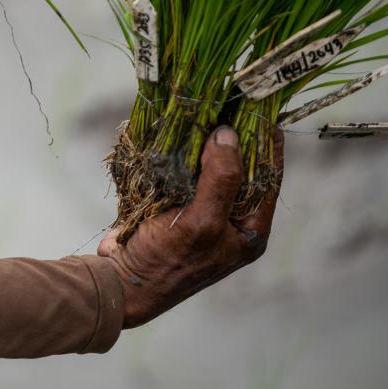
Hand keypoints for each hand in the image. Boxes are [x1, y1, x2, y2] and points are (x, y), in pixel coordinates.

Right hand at [98, 126, 283, 327]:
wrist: (119, 284)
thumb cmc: (165, 262)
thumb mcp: (201, 222)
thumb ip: (220, 180)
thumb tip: (228, 135)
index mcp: (249, 231)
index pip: (268, 179)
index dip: (267, 146)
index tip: (262, 112)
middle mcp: (229, 221)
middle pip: (240, 171)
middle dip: (234, 140)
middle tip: (230, 104)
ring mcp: (201, 213)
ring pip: (209, 170)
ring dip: (205, 144)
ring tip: (205, 110)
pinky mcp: (173, 208)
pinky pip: (184, 175)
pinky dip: (181, 155)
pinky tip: (177, 132)